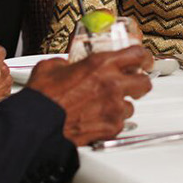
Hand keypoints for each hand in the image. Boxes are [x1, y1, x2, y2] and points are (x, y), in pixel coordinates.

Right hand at [25, 46, 152, 145]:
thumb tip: (68, 66)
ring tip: (103, 107)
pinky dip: (111, 123)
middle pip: (144, 82)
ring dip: (120, 106)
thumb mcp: (51, 67)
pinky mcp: (111, 128)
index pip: (137, 54)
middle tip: (131, 84)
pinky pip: (119, 124)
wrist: (37, 125)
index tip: (144, 61)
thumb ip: (67, 63)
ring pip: (131, 106)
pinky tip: (97, 120)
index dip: (144, 57)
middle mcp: (112, 84)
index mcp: (101, 64)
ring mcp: (114, 107)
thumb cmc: (43, 99)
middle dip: (139, 83)